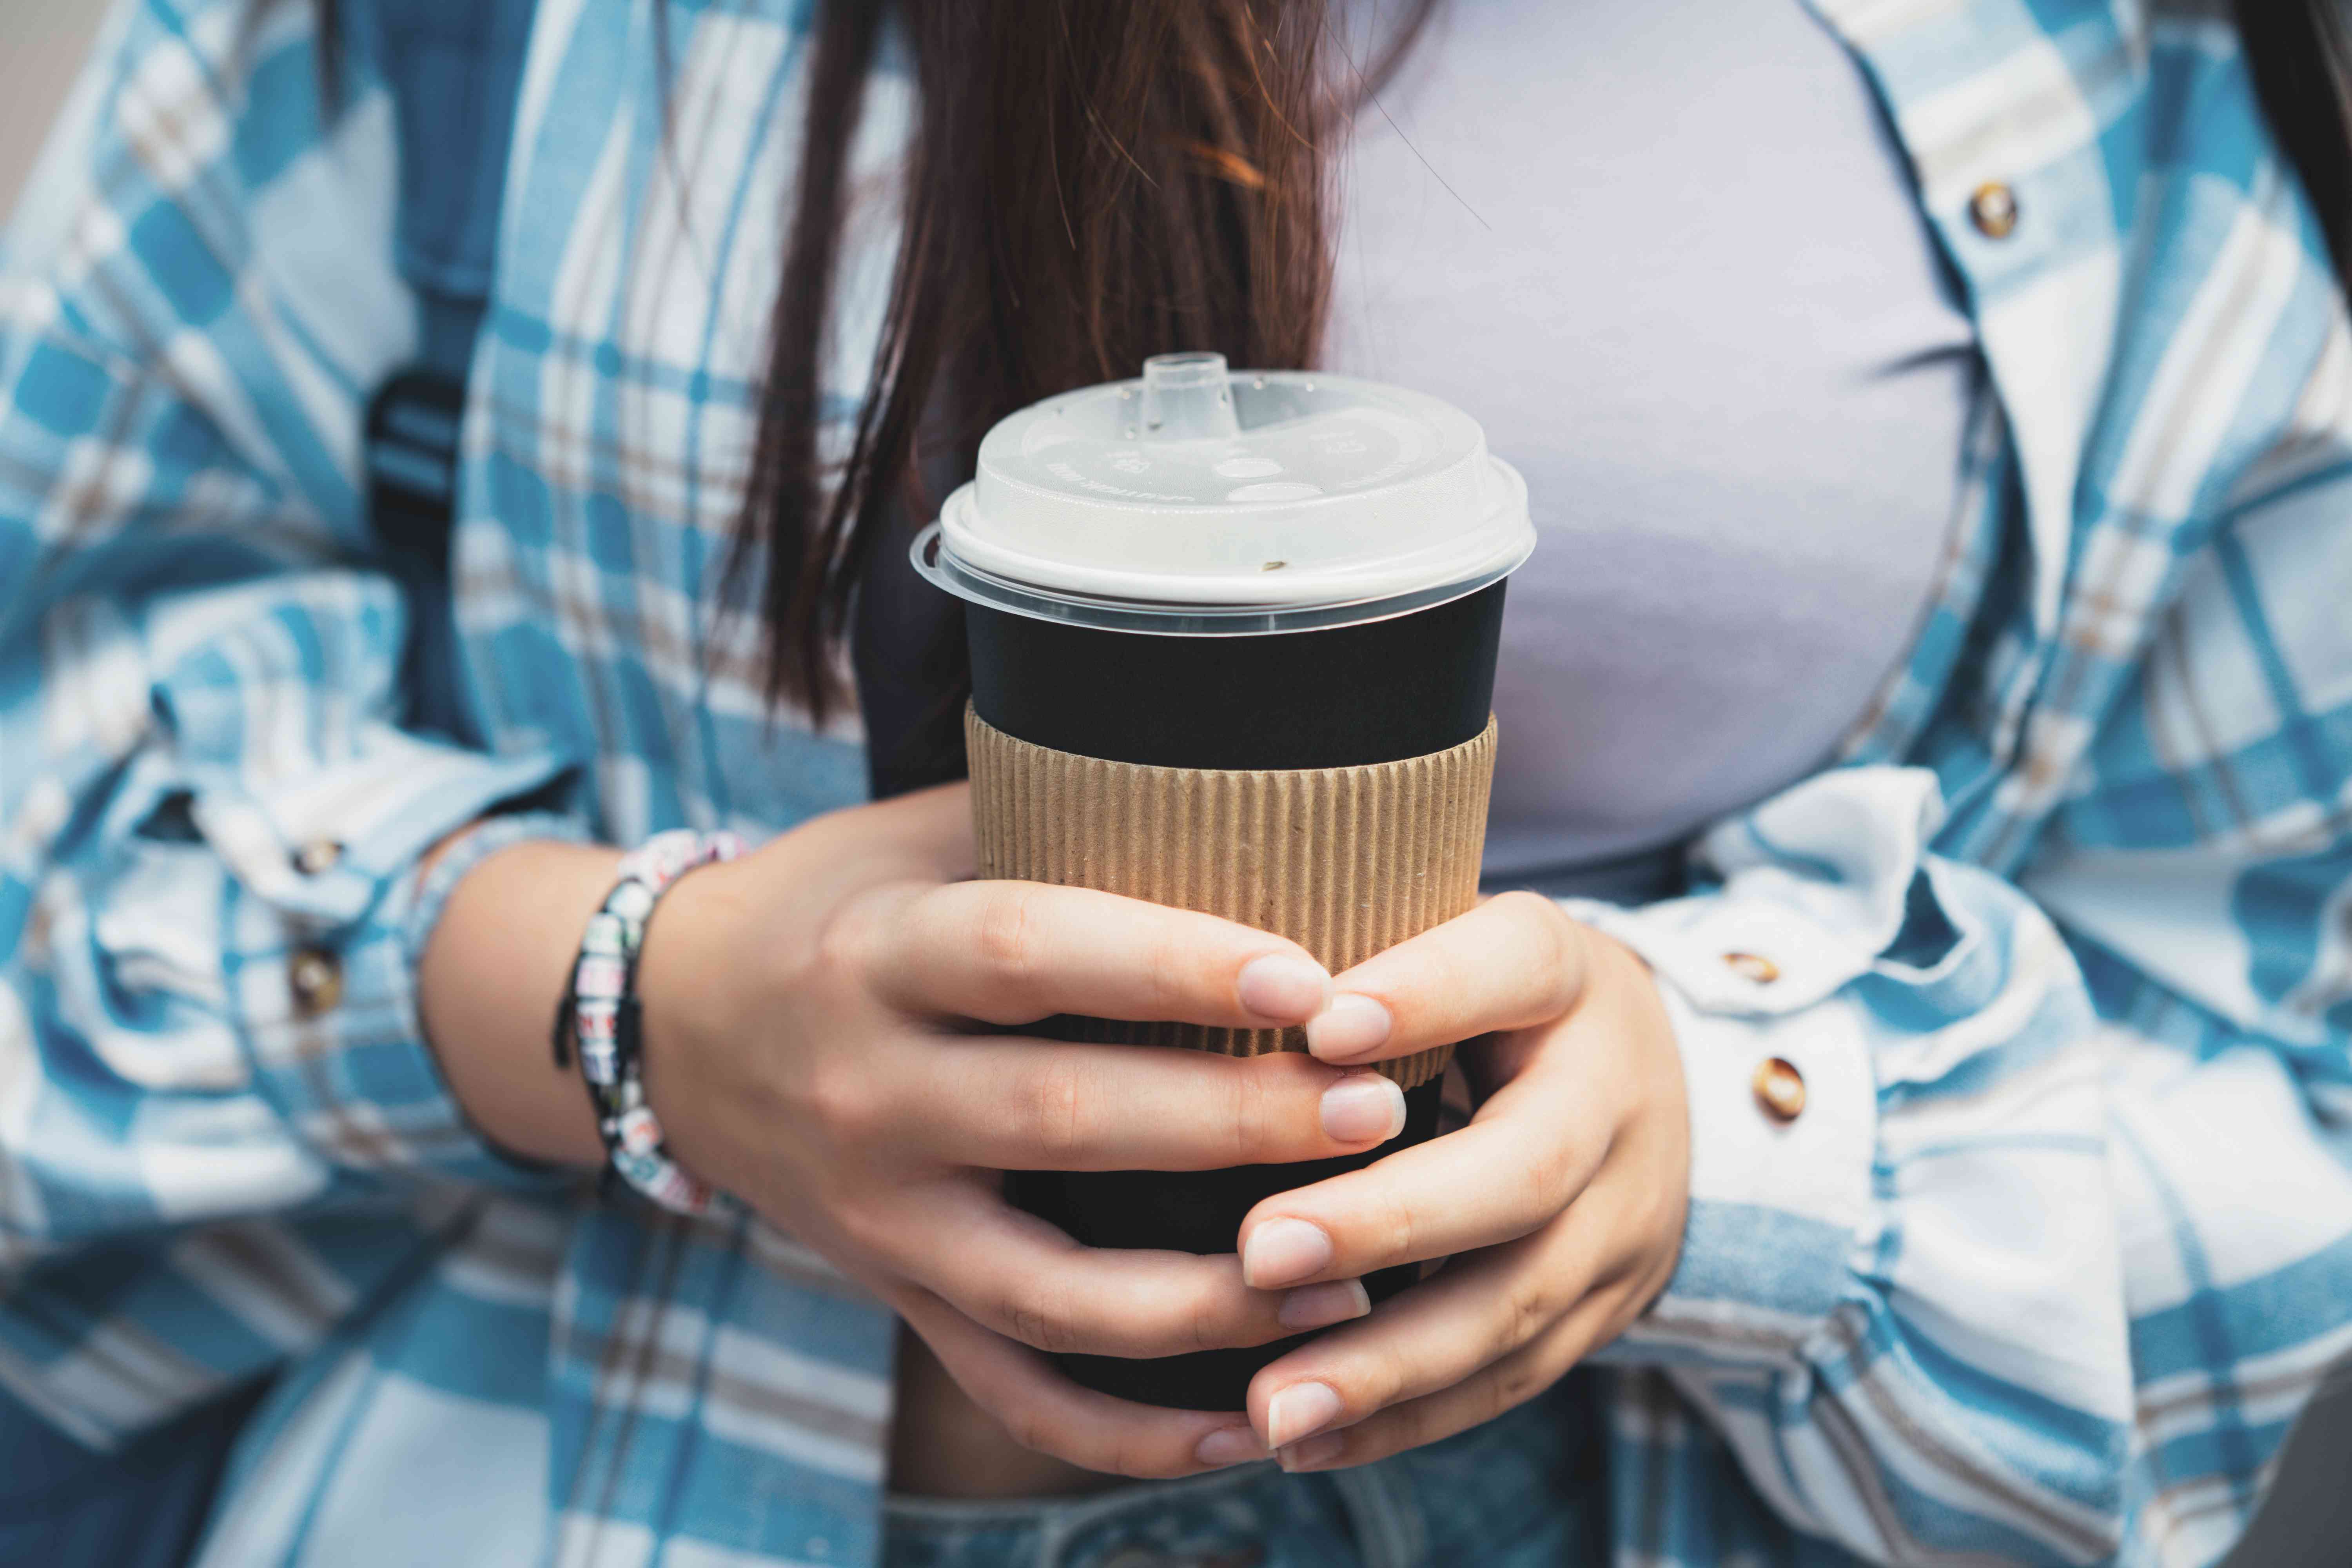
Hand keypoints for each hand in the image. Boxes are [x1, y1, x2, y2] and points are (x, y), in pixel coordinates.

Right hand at [630, 784, 1418, 1476]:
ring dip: (1205, 1301)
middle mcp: (867, 1091)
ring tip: (1350, 1285)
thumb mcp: (917, 832)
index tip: (1310, 978)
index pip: (1031, 954)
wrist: (669, 1025)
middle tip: (1376, 1108)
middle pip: (1061, 1120)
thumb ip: (1053, 813)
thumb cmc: (837, 902)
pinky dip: (1121, 1430)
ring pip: (1047, 1291)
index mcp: (877, 952)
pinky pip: (1009, 1386)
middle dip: (1231, 1124)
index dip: (1172, 967)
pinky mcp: (894, 1295)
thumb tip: (1245, 781)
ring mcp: (877, 1215)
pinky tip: (1241, 1425)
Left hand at [1226, 892, 1690, 1469]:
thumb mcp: (1446, 934)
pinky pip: (1510, 1377)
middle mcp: (1616, 1096)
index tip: (1319, 1025)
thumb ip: (1355, 950)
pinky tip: (1308, 1444)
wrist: (1641, 1077)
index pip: (1510, 967)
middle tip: (1258, 1252)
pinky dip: (1406, 1419)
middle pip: (1525, 1169)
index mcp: (1565, 975)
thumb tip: (1221, 985)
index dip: (1425, 995)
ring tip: (1271, 1403)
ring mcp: (1627, 1216)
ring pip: (1516, 1301)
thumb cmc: (1480, 996)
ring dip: (1387, 1363)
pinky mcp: (1609, 1310)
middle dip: (1389, 1220)